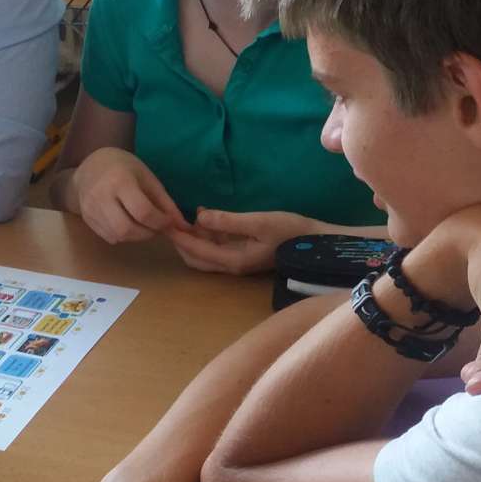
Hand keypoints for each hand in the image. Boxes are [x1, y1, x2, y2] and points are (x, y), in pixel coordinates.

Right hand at [69, 148, 190, 243]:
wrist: (91, 166)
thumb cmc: (124, 168)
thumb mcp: (147, 178)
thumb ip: (165, 202)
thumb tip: (183, 226)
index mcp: (120, 181)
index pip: (143, 212)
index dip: (160, 222)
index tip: (168, 222)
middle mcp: (101, 196)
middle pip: (127, 229)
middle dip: (147, 234)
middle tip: (155, 227)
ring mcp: (90, 209)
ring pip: (117, 236)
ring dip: (135, 237)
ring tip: (143, 225)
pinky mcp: (86, 219)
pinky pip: (109, 237)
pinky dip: (123, 236)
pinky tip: (128, 223)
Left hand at [165, 208, 320, 274]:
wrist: (316, 243)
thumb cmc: (291, 231)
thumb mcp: (259, 222)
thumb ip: (228, 220)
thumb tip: (199, 216)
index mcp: (233, 260)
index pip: (196, 251)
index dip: (179, 237)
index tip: (164, 222)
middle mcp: (231, 266)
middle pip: (195, 259)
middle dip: (181, 241)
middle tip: (170, 219)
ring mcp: (237, 262)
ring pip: (204, 254)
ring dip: (194, 238)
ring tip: (186, 215)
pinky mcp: (243, 255)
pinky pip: (217, 248)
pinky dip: (207, 235)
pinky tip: (206, 216)